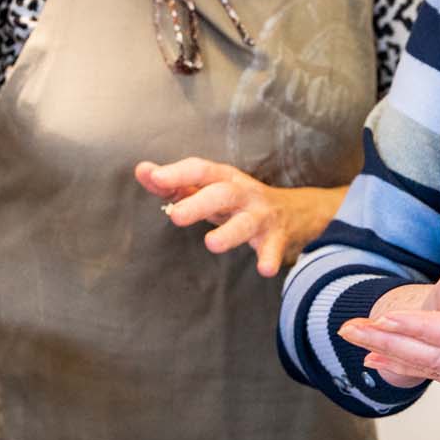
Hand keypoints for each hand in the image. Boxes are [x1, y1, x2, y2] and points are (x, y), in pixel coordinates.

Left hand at [134, 157, 340, 276]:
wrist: (297, 212)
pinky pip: (274, 248)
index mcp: (224, 179)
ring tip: (212, 244)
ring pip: (245, 223)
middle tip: (176, 216)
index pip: (200, 170)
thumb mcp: (210, 188)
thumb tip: (141, 171)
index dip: (178, 173)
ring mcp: (261, 216)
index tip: (154, 177)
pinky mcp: (276, 238)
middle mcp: (243, 194)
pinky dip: (271, 257)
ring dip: (229, 233)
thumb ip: (175, 184)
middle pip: (222, 193)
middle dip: (199, 203)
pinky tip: (265, 269)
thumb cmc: (239, 201)